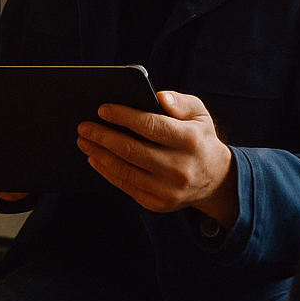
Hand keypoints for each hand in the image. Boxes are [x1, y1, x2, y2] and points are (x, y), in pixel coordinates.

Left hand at [76, 90, 235, 225]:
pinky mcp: (157, 203)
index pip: (151, 126)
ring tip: (84, 141)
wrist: (216, 180)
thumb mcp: (200, 115)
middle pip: (132, 150)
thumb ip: (180, 102)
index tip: (102, 109)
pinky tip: (95, 158)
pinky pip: (126, 185)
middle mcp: (180, 168)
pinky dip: (107, 171)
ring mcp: (168, 189)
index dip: (124, 116)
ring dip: (99, 154)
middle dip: (103, 136)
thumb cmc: (199, 139)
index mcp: (190, 141)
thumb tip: (157, 97)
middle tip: (83, 126)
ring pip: (125, 170)